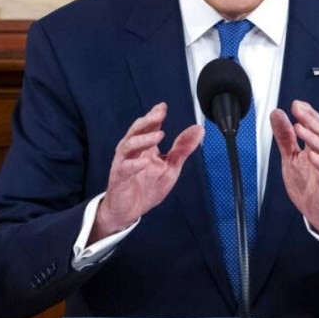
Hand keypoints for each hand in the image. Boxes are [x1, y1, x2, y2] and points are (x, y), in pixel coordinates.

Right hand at [92, 102, 203, 241]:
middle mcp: (132, 151)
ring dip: (144, 139)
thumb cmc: (147, 188)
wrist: (129, 211)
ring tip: (159, 135)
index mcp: (144, 147)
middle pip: (136, 130)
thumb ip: (182, 149)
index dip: (155, 115)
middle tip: (160, 114)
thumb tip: (198, 130)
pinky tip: (144, 161)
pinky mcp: (119, 177)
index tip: (163, 106)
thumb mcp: (171, 167)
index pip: (148, 126)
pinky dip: (134, 163)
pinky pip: (125, 168)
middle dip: (148, 120)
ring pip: (129, 145)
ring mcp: (124, 163)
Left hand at [270, 100, 318, 243]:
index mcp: (317, 145)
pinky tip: (311, 155)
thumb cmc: (308, 184)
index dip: (307, 113)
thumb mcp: (291, 157)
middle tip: (298, 110)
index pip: (314, 124)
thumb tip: (277, 115)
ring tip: (300, 128)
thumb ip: (285, 136)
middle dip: (309, 119)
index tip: (296, 104)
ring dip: (312, 137)